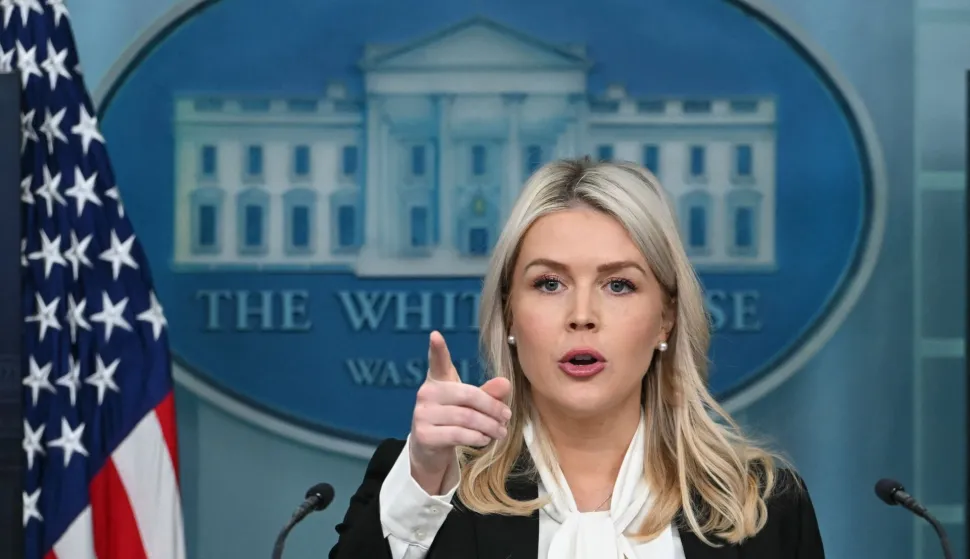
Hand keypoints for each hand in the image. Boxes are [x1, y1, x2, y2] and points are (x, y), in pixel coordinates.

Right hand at [409, 330, 511, 493]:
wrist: (430, 450)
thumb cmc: (452, 419)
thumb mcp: (470, 404)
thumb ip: (488, 393)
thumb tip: (506, 383)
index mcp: (437, 380)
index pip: (437, 362)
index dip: (437, 349)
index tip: (435, 335)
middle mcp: (426, 393)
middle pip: (468, 395)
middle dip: (492, 407)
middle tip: (507, 416)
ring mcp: (422, 414)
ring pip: (466, 417)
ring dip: (489, 426)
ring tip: (501, 432)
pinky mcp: (424, 435)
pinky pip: (458, 434)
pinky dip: (477, 438)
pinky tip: (485, 439)